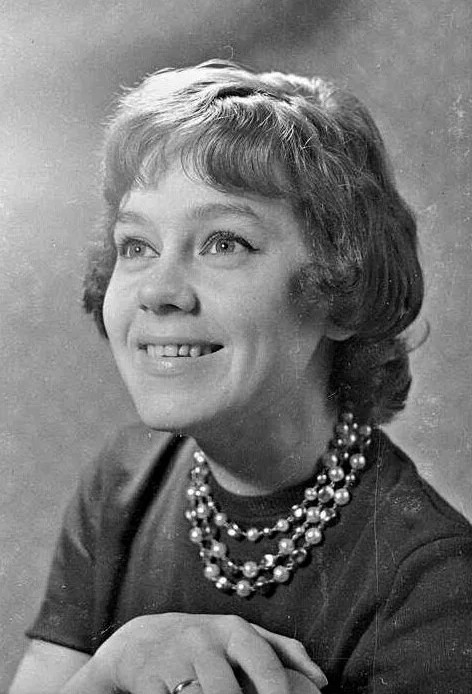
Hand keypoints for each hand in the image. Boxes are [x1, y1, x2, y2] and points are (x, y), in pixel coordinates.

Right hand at [61, 613, 326, 693]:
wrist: (138, 641)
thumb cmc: (202, 645)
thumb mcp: (239, 637)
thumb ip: (281, 651)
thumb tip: (322, 681)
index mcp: (233, 630)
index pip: (264, 661)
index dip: (278, 693)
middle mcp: (203, 639)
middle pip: (227, 692)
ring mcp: (173, 658)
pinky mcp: (146, 677)